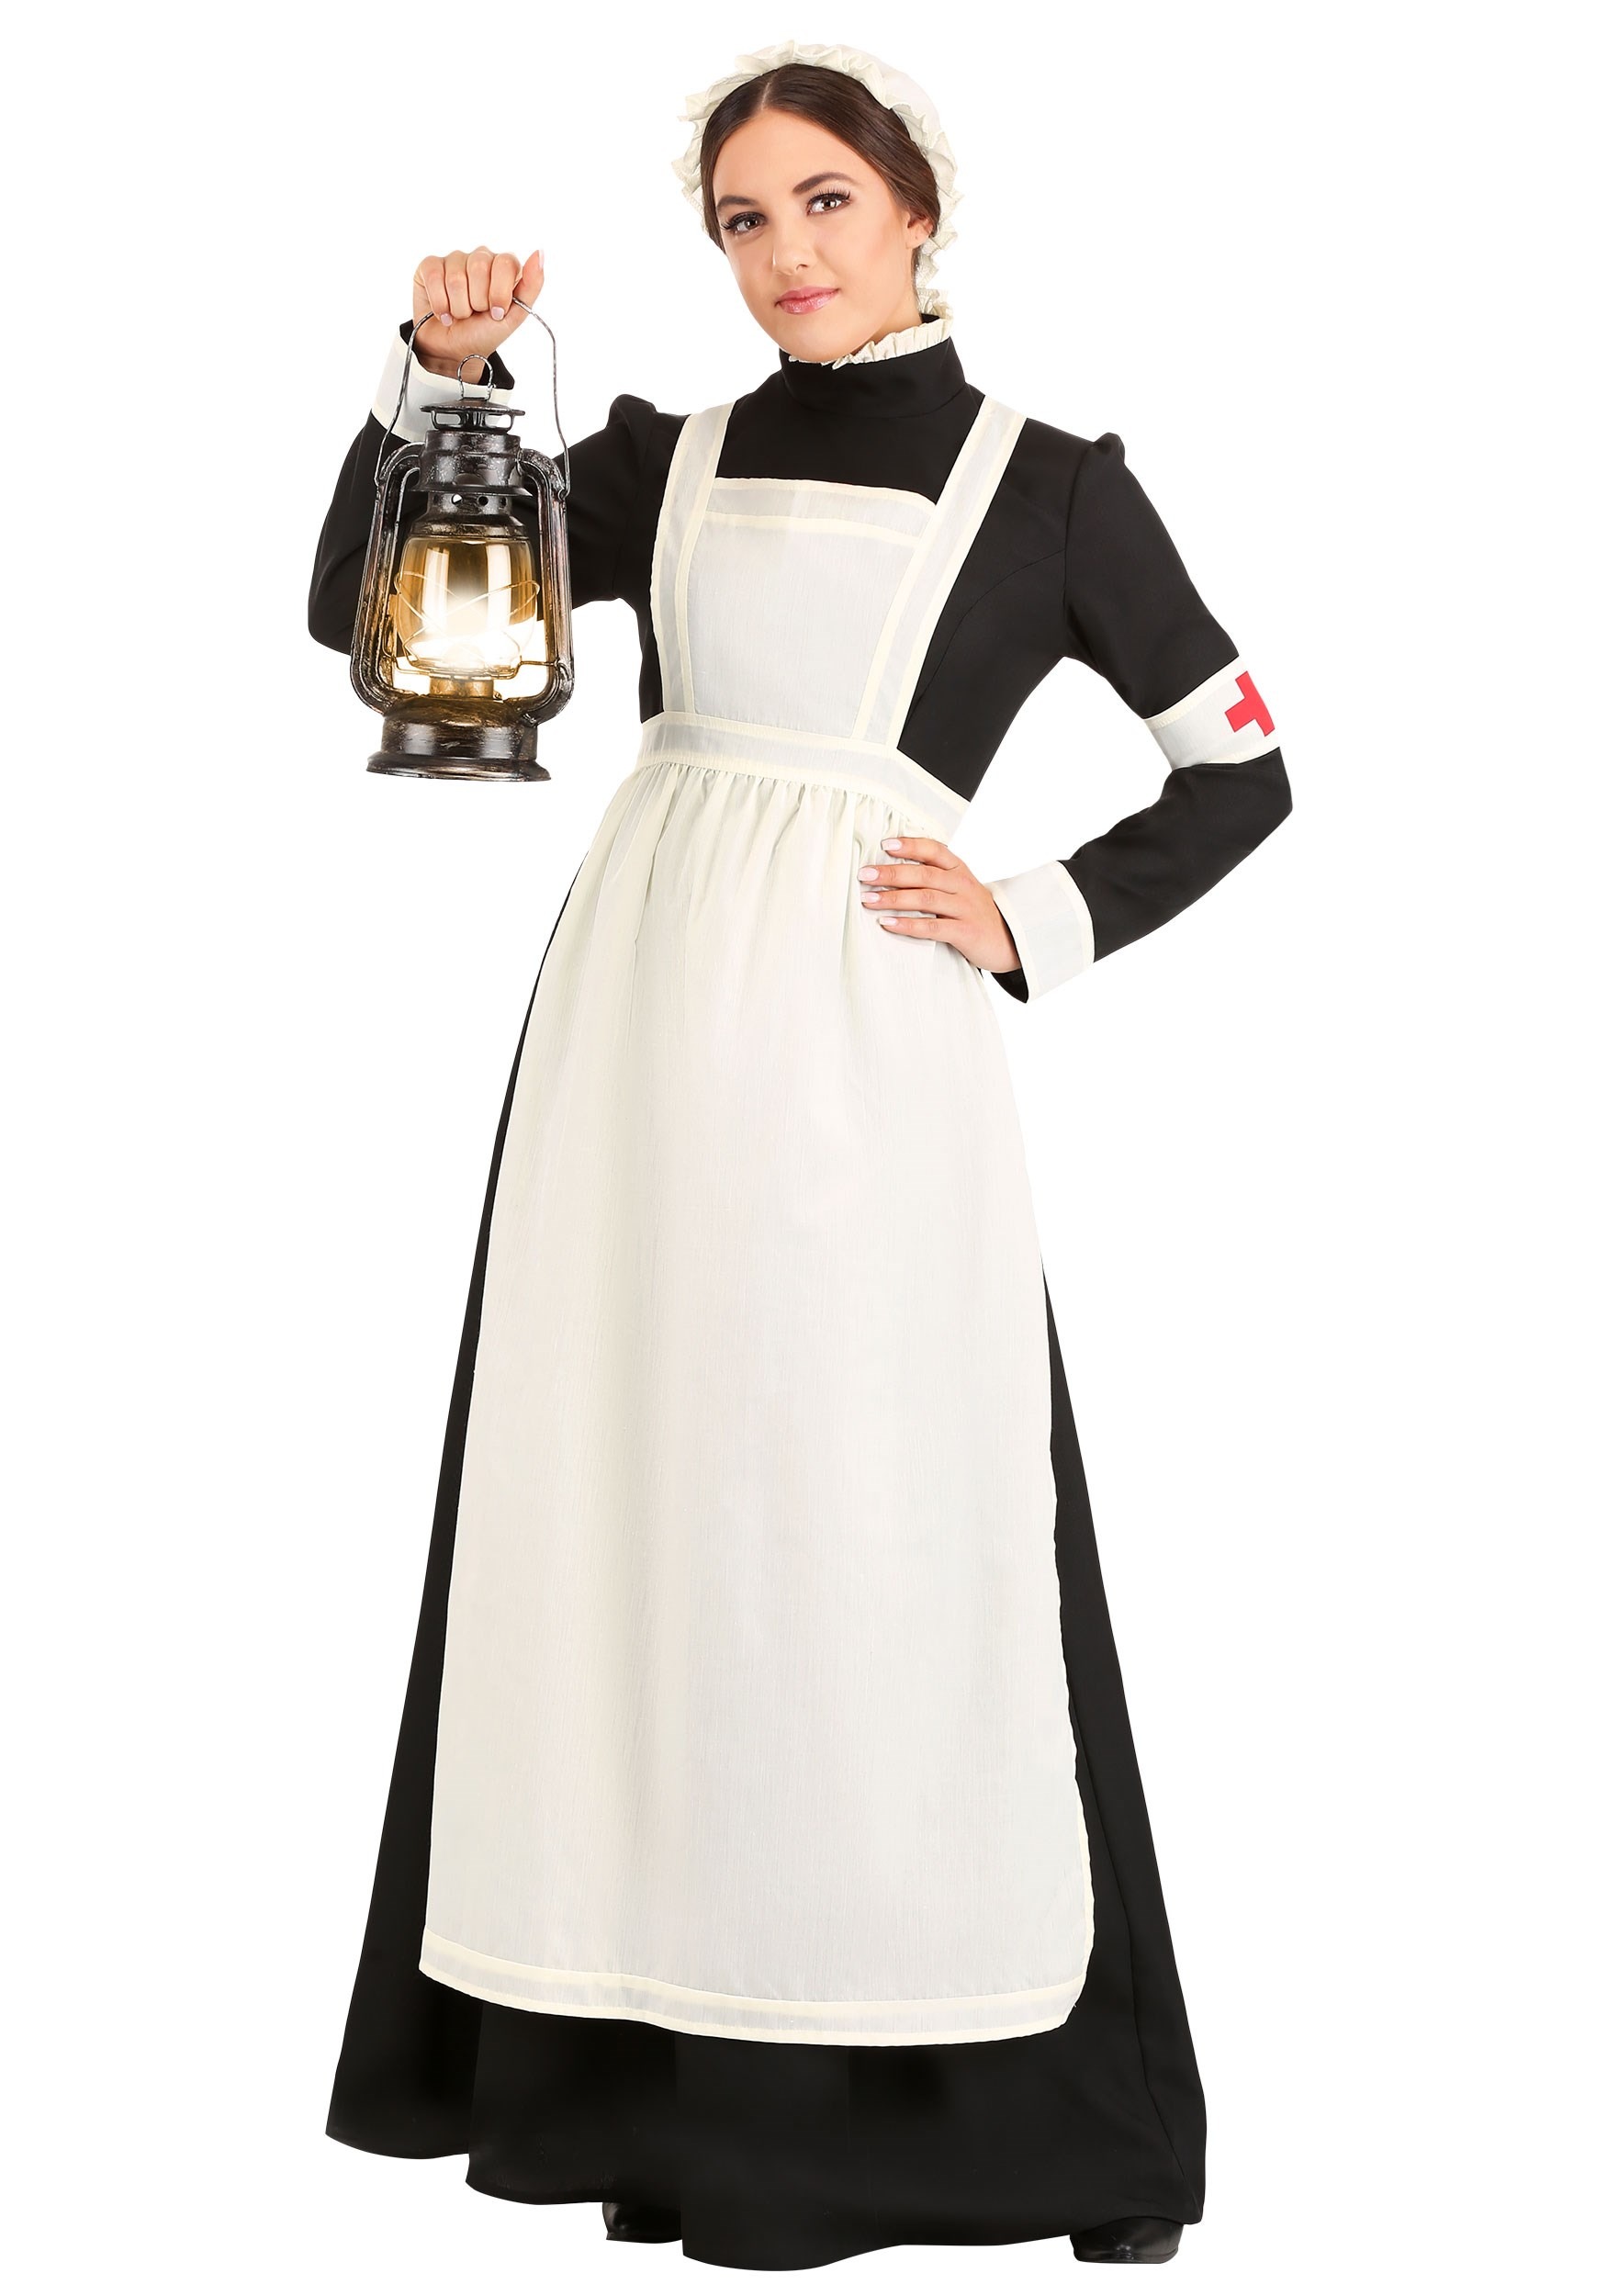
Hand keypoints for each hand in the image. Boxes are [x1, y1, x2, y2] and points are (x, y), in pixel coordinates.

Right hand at [411, 246, 543, 379]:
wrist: (454, 352)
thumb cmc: (484, 333)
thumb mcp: (514, 316)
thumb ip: (532, 285)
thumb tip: (539, 253)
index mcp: (503, 267)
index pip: (505, 262)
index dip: (499, 292)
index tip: (496, 312)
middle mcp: (479, 258)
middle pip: (480, 267)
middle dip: (478, 301)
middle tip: (476, 313)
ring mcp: (454, 260)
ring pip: (456, 277)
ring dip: (458, 307)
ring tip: (460, 315)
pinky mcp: (430, 266)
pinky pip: (434, 276)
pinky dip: (440, 304)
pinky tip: (443, 312)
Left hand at [857, 836, 1020, 971]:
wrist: (1009, 942)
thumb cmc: (975, 913)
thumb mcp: (961, 889)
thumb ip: (935, 878)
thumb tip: (893, 871)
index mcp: (961, 870)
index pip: (935, 850)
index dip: (911, 845)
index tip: (885, 844)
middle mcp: (963, 885)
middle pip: (924, 874)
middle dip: (891, 873)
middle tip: (865, 875)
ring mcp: (966, 908)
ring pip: (926, 898)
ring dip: (894, 898)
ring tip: (869, 900)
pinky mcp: (966, 932)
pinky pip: (933, 927)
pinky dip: (908, 925)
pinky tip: (888, 924)